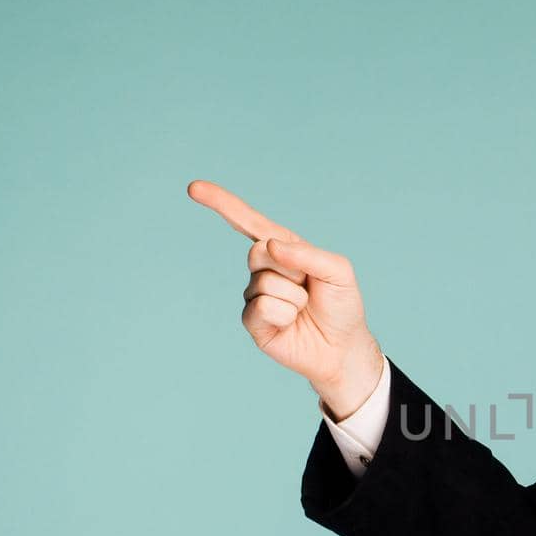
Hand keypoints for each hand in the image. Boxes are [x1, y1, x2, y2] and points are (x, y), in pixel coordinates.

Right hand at [187, 179, 383, 415]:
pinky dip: (284, 315)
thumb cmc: (341, 306)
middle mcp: (264, 269)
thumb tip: (270, 245)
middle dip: (291, 269)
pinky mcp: (252, 320)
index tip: (193, 188)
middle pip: (258, 251)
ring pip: (265, 283)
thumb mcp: (338, 271)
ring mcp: (255, 294)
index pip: (249, 222)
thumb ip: (307, 254)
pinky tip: (291, 323)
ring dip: (294, 297)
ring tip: (304, 309)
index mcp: (284, 248)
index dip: (222, 204)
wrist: (342, 348)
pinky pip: (262, 307)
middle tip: (308, 287)